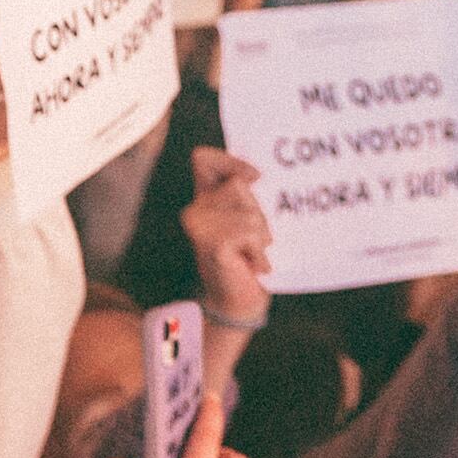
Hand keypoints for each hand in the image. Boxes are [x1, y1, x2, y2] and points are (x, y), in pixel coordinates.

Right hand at [182, 149, 275, 327]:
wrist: (241, 298)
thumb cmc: (251, 254)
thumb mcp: (252, 216)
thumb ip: (249, 190)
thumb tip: (254, 175)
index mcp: (204, 196)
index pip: (203, 159)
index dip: (231, 162)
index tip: (255, 177)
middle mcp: (195, 209)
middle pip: (239, 185)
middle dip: (259, 211)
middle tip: (254, 239)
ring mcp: (198, 226)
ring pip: (249, 211)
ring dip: (262, 234)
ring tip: (252, 251)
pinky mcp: (210, 243)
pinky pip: (249, 231)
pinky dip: (259, 249)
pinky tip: (252, 262)